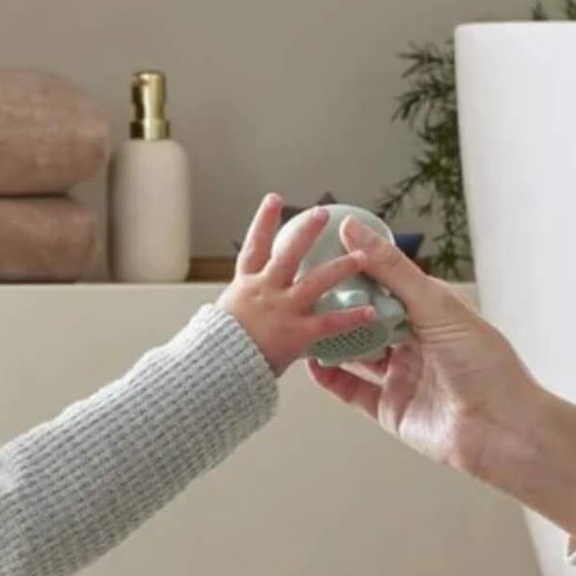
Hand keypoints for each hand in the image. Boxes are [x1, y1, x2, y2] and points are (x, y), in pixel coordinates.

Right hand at [216, 197, 379, 376]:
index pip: (254, 248)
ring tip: (359, 256)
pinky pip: (329, 323)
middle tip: (322, 213)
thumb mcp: (215, 326)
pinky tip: (369, 312)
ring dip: (340, 267)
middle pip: (288, 253)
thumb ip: (236, 315)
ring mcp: (280, 310)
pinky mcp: (295, 333)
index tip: (274, 200)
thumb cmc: (209, 357)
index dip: (264, 222)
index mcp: (244, 289)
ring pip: (316, 281)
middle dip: (307, 231)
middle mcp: (263, 292)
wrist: (206, 375)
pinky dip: (350, 318)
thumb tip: (237, 313)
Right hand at [302, 219, 540, 477]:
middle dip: (337, 305)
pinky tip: (310, 362)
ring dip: (330, 340)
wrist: (501, 429)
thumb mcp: (436, 305)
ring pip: (355, 353)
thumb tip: (352, 229)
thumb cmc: (485, 362)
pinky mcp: (391, 409)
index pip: (385, 283)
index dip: (355, 268)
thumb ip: (391, 269)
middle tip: (301, 288)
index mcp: (432, 311)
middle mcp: (416, 342)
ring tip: (298, 322)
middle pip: (366, 318)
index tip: (321, 252)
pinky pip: (352, 390)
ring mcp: (402, 376)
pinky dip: (330, 378)